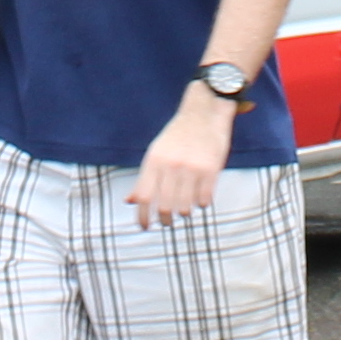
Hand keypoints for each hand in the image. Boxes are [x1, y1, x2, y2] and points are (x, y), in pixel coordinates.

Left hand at [128, 92, 236, 228]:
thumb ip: (144, 178)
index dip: (142, 216)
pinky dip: (201, 204)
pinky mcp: (211, 170)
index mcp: (154, 160)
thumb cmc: (178, 135)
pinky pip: (204, 200)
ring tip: (184, 209)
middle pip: (164, 206)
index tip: (144, 227)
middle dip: (164, 220)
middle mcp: (171, 165)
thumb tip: (129, 201)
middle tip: (167, 222)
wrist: (204, 112)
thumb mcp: (156, 152)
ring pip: (185, 207)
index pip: (143, 196)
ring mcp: (191, 168)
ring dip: (184, 213)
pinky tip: (200, 198)